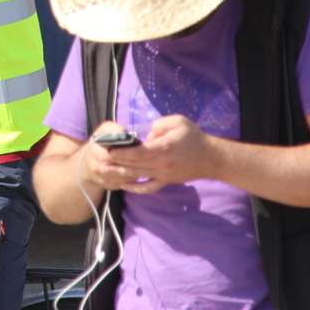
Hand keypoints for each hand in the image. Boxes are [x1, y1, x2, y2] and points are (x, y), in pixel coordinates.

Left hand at [84, 116, 213, 194]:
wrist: (210, 158)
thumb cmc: (193, 136)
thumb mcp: (178, 121)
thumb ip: (159, 125)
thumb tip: (146, 136)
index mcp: (165, 147)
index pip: (140, 152)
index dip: (123, 152)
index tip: (109, 149)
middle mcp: (163, 163)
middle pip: (135, 165)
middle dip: (116, 162)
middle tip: (100, 158)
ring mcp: (164, 175)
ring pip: (138, 176)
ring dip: (120, 174)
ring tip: (104, 171)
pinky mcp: (166, 181)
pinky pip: (148, 188)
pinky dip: (135, 188)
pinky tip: (122, 184)